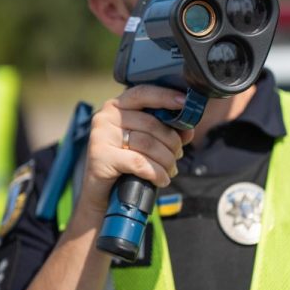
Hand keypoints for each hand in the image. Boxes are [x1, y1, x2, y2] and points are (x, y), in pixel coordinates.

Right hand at [80, 84, 193, 213]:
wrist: (101, 195)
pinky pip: (139, 162)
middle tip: (178, 156)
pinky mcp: (101, 156)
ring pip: (148, 144)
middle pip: (151, 124)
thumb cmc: (125, 165)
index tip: (184, 102)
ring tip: (170, 170)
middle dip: (171, 142)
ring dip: (166, 160)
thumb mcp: (145, 144)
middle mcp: (105, 117)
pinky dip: (156, 173)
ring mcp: (101, 136)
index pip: (142, 94)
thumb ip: (165, 132)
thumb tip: (188, 129)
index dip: (165, 96)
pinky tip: (161, 180)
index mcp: (116, 107)